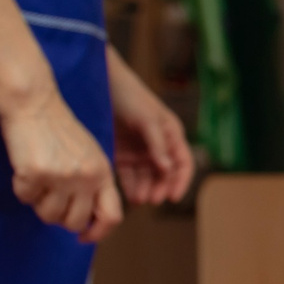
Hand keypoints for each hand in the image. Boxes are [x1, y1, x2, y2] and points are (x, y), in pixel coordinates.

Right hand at [0, 89, 121, 242]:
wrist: (35, 103)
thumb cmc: (60, 132)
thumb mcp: (90, 156)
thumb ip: (94, 185)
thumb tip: (88, 222)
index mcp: (104, 173)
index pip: (112, 216)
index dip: (98, 233)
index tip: (83, 238)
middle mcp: (87, 177)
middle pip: (75, 222)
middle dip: (60, 218)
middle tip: (50, 200)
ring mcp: (62, 176)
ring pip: (48, 215)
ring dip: (39, 204)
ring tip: (39, 180)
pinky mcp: (35, 173)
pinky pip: (25, 198)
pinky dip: (22, 188)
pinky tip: (25, 168)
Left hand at [108, 55, 193, 204]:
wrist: (101, 84)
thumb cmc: (130, 97)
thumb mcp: (147, 119)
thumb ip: (158, 144)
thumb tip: (168, 169)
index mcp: (171, 135)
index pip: (183, 163)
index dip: (181, 181)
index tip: (173, 197)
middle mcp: (158, 145)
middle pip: (165, 174)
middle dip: (161, 188)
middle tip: (152, 199)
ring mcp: (139, 151)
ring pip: (147, 177)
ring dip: (146, 189)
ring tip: (138, 199)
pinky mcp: (121, 154)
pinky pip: (128, 175)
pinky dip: (130, 186)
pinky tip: (128, 195)